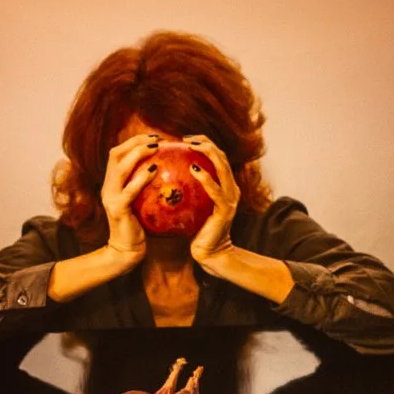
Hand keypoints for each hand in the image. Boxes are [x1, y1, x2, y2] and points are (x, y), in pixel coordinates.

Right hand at [99, 133, 161, 261]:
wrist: (126, 251)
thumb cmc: (139, 227)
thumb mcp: (140, 202)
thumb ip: (146, 186)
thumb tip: (168, 169)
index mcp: (112, 183)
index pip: (117, 154)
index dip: (134, 142)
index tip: (154, 137)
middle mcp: (107, 187)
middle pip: (116, 155)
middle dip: (135, 142)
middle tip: (157, 140)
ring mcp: (110, 198)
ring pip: (120, 168)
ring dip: (138, 154)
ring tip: (155, 148)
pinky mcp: (117, 209)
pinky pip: (129, 190)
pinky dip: (142, 177)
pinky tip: (155, 170)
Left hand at [183, 136, 241, 269]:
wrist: (210, 254)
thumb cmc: (196, 231)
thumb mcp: (191, 206)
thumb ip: (185, 191)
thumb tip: (163, 176)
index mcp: (224, 185)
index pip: (217, 157)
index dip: (204, 143)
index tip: (184, 139)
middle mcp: (231, 188)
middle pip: (222, 156)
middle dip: (205, 142)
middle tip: (186, 138)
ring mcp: (230, 199)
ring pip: (222, 168)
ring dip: (207, 153)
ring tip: (191, 146)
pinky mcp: (225, 210)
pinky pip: (215, 191)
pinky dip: (206, 178)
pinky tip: (193, 168)